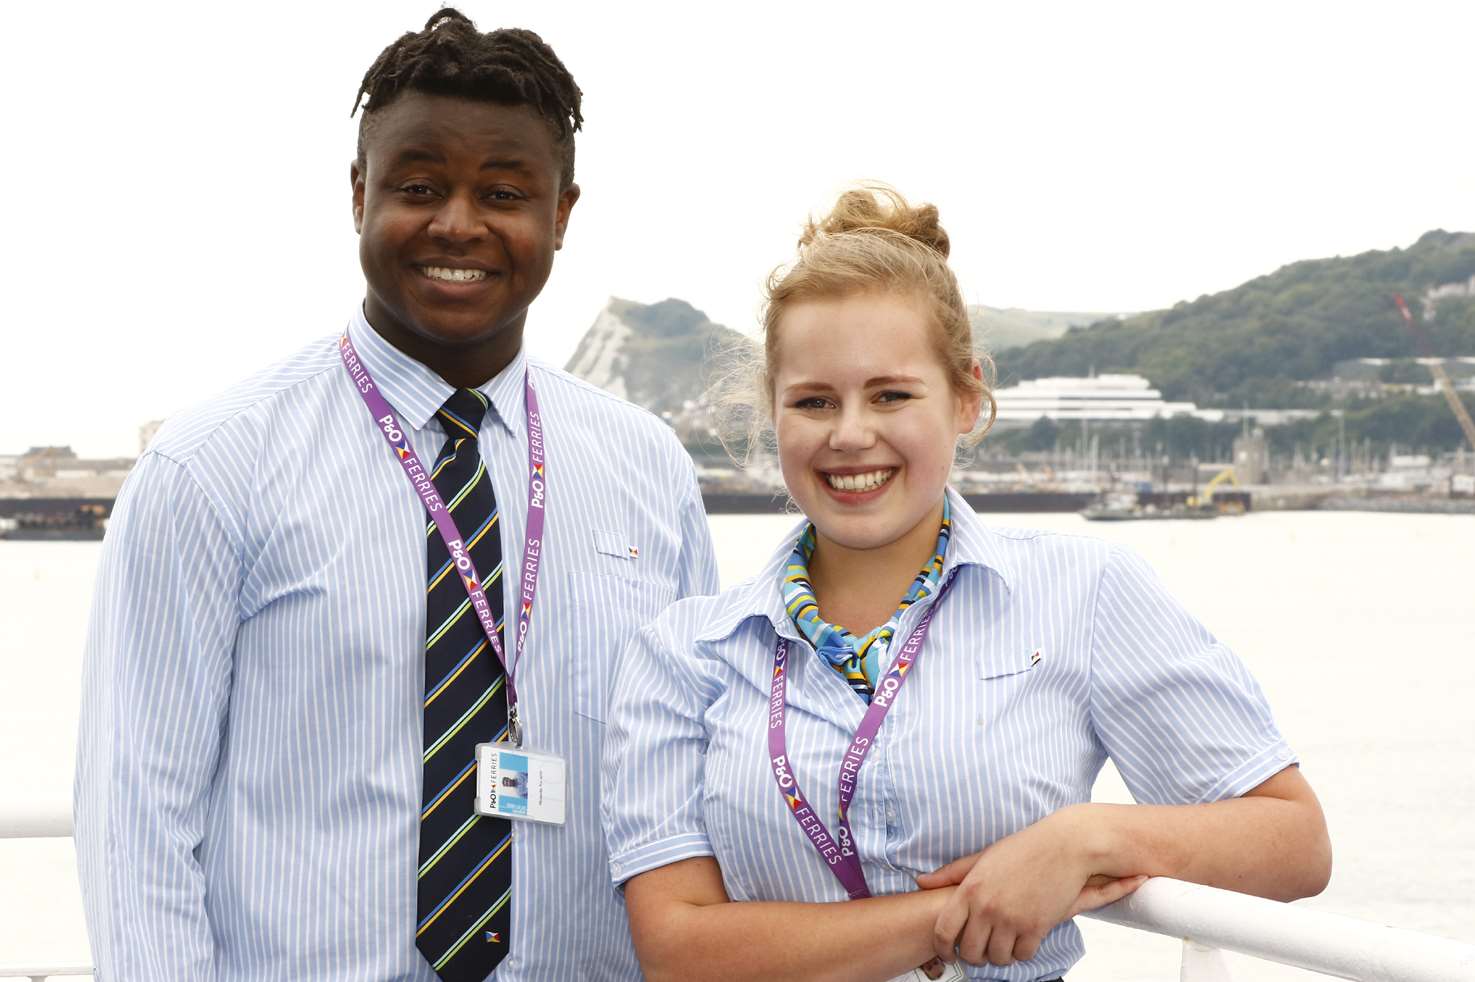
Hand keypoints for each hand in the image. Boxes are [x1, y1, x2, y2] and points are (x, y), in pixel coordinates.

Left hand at [915, 816, 1146, 966]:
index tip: (947, 954)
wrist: (1063, 846)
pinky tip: (1021, 940)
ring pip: (997, 957)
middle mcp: (987, 907)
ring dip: (999, 955)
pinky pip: (1022, 955)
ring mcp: (1012, 919)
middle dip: (973, 956)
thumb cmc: (1022, 848)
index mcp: (970, 890)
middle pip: (970, 952)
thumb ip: (951, 873)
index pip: (944, 931)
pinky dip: (1021, 952)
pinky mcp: (1036, 927)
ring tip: (1001, 944)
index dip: (942, 948)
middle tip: (980, 949)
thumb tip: (921, 881)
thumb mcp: (982, 857)